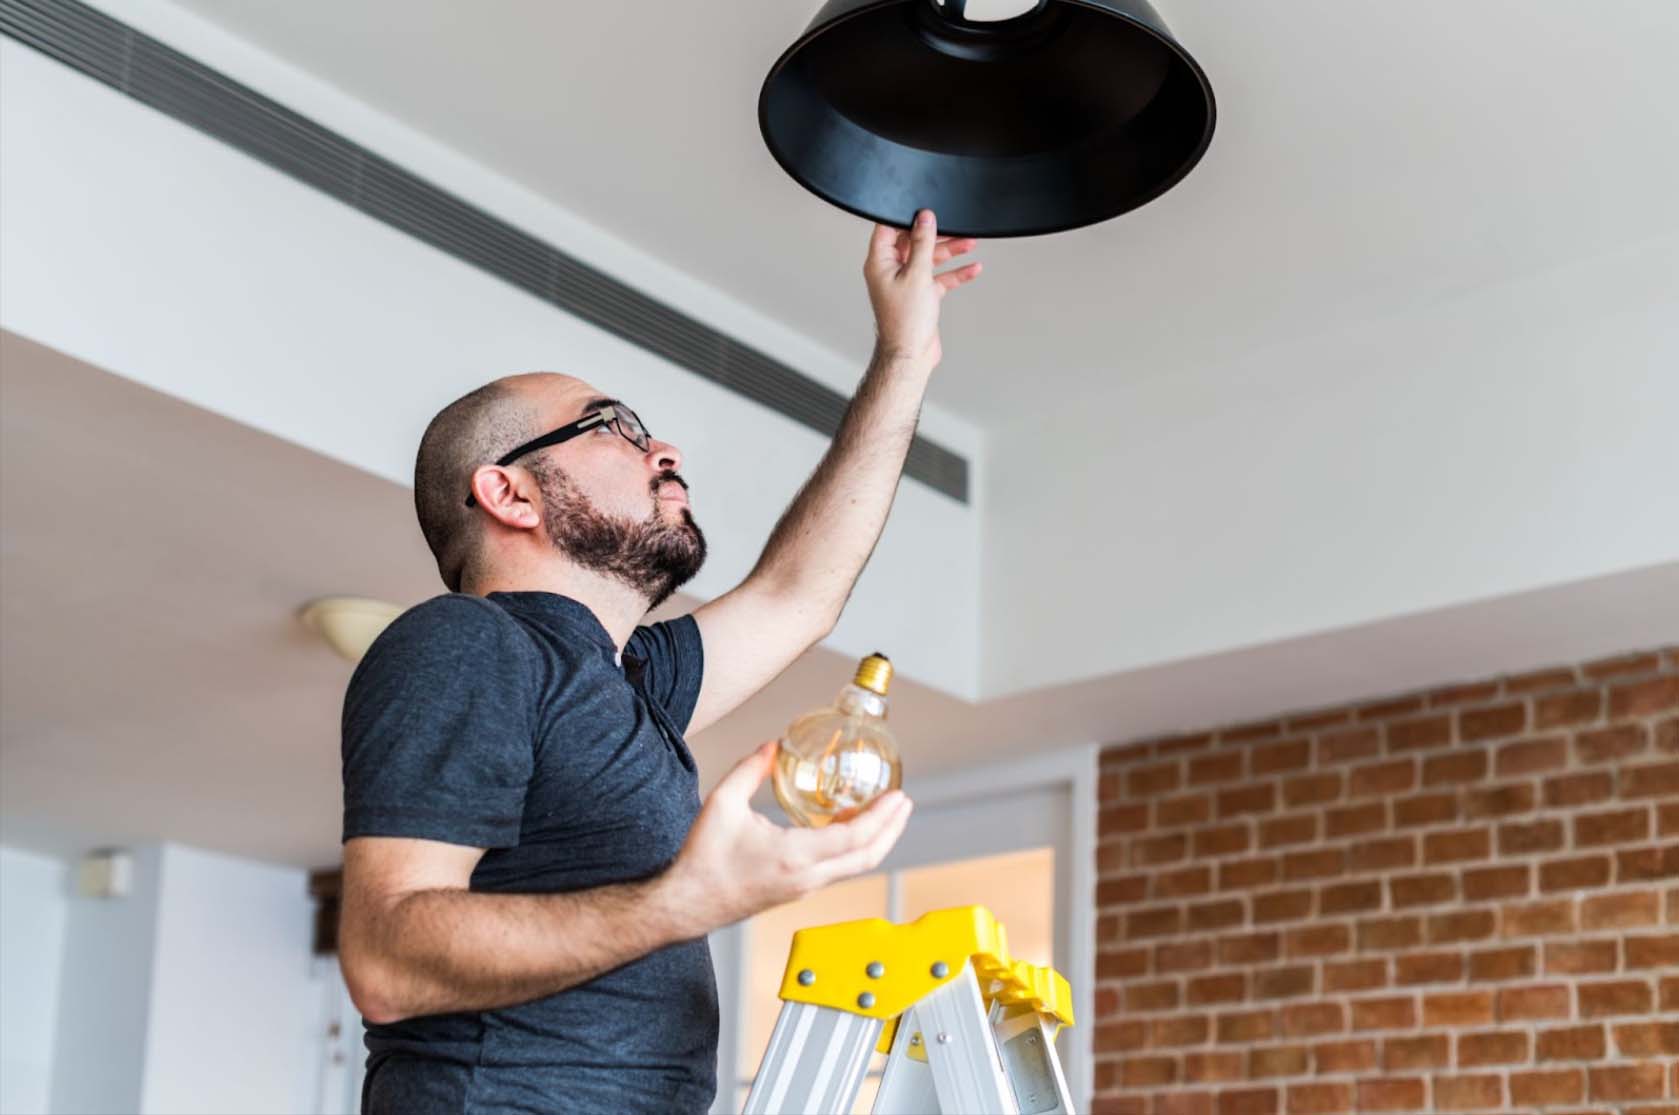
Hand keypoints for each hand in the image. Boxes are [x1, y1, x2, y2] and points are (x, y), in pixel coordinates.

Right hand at [660, 741, 913, 934]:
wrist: (686, 904)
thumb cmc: (703, 860)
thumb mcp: (723, 803)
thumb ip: (751, 770)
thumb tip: (773, 745)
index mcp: (794, 857)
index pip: (853, 839)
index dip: (881, 818)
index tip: (898, 797)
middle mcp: (806, 878)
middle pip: (867, 858)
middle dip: (892, 830)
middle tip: (904, 804)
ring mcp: (804, 889)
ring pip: (854, 867)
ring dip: (875, 840)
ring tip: (883, 812)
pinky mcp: (797, 892)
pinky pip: (837, 869)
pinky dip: (853, 848)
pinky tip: (848, 826)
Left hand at [863, 210, 981, 369]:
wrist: (911, 355)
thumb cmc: (905, 322)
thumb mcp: (917, 275)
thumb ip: (921, 244)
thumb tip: (924, 218)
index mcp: (880, 262)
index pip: (888, 229)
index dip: (905, 217)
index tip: (924, 210)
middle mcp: (891, 271)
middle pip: (913, 242)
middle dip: (935, 234)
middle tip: (954, 226)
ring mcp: (906, 283)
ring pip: (929, 258)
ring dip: (949, 251)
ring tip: (969, 242)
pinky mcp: (921, 295)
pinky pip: (939, 277)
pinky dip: (954, 272)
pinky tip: (972, 268)